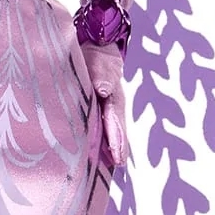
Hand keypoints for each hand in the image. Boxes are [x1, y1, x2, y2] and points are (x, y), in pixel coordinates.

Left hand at [83, 42, 130, 168]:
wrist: (97, 47)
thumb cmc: (95, 57)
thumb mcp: (97, 63)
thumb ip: (100, 76)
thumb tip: (103, 89)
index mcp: (114, 98)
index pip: (115, 123)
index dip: (116, 140)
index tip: (119, 158)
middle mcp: (114, 106)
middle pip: (117, 130)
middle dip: (118, 148)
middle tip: (119, 166)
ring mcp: (109, 107)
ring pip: (112, 130)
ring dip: (113, 146)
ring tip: (112, 165)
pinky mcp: (102, 107)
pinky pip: (104, 126)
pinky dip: (104, 138)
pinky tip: (99, 150)